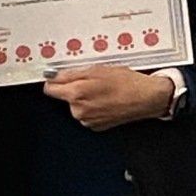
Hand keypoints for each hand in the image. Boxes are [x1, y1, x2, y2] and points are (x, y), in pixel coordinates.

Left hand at [42, 66, 177, 131]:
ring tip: (103, 90)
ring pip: (77, 105)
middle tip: (92, 80)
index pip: (50, 89)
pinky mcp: (96, 126)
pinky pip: (87, 113)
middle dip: (74, 88)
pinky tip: (107, 99)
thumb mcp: (96, 69)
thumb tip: (53, 76)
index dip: (56, 80)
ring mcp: (87, 120)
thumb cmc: (126, 83)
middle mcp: (79, 111)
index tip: (60, 76)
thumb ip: (70, 74)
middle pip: (65, 97)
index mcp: (76, 95)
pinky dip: (94, 106)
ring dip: (85, 98)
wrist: (145, 98)